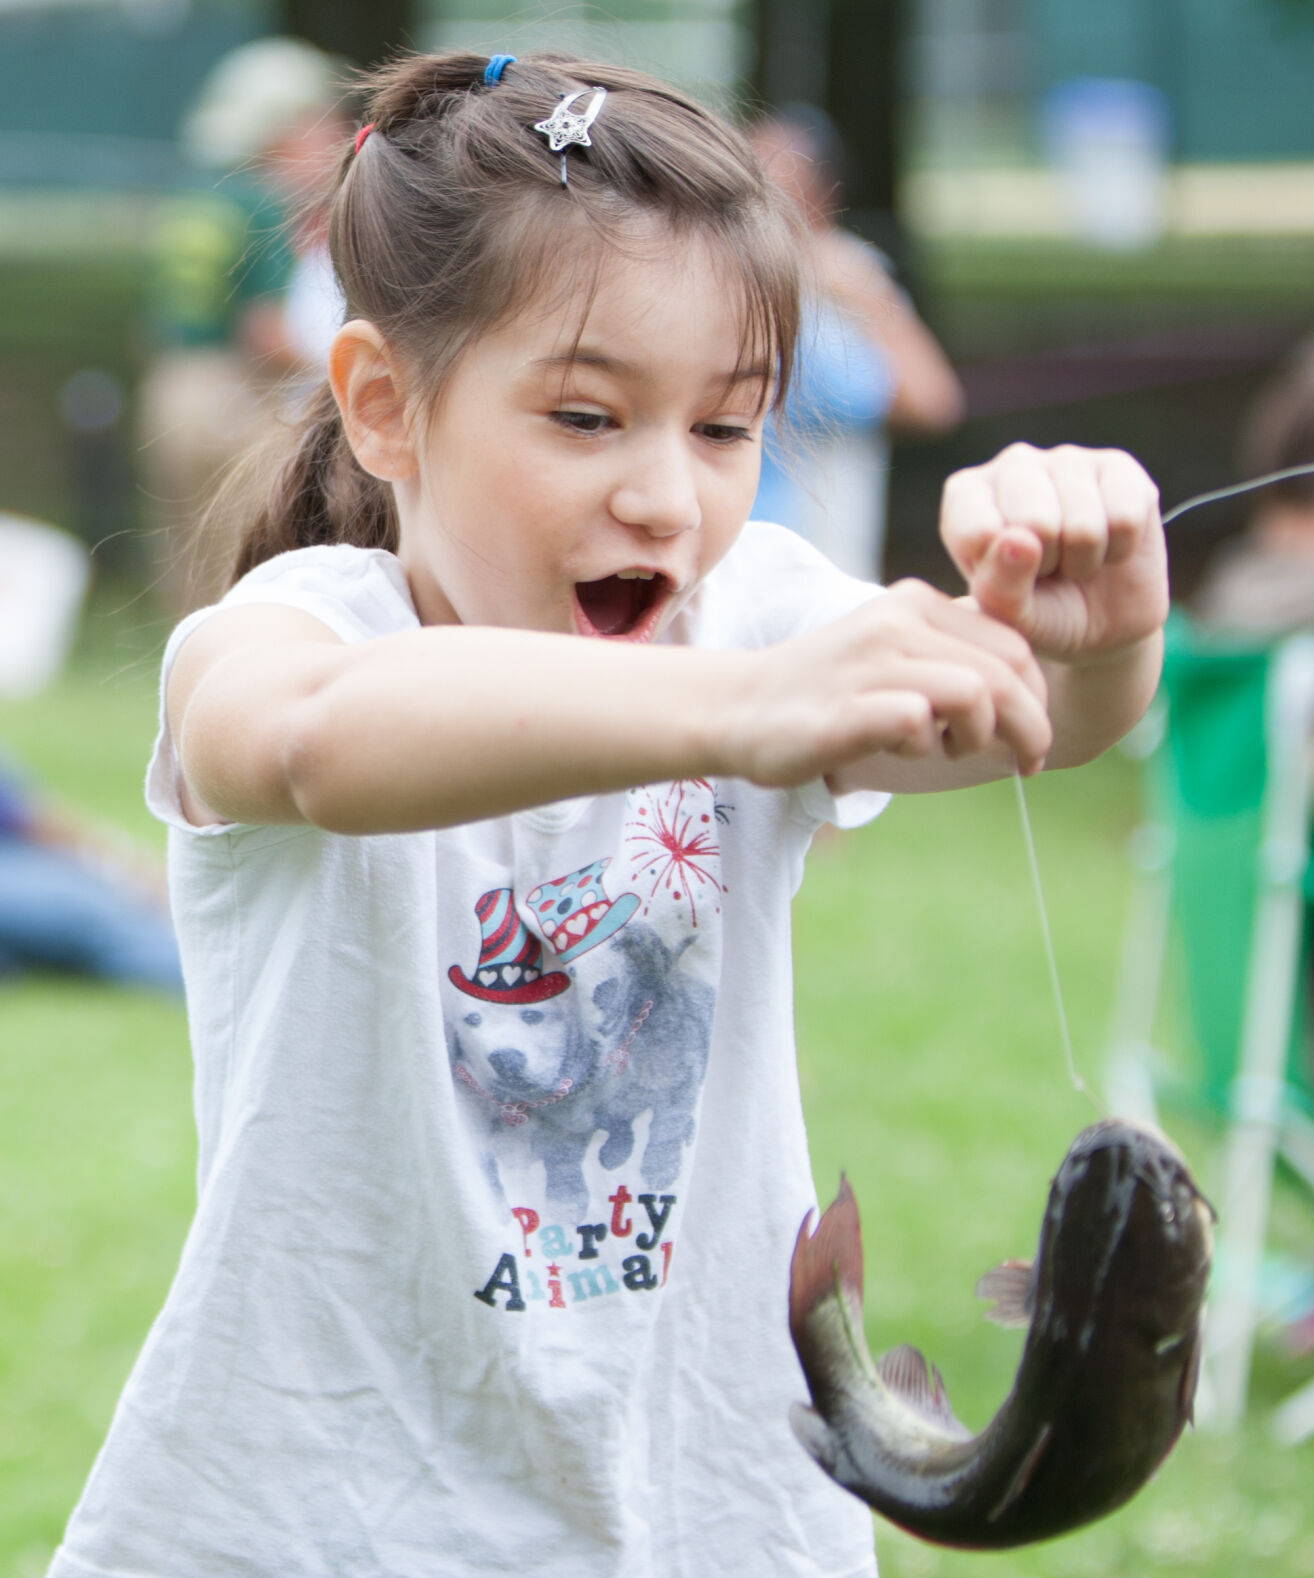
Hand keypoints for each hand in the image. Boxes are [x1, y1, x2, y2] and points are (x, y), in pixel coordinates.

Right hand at [726, 579, 1052, 788]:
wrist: (735, 707)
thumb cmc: (822, 692)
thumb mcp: (891, 654)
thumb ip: (945, 656)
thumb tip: (1021, 690)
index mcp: (915, 605)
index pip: (1013, 645)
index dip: (1036, 697)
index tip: (1030, 737)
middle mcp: (897, 622)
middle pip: (1006, 672)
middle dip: (1029, 725)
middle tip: (1026, 764)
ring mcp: (870, 663)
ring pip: (974, 693)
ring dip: (979, 737)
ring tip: (950, 752)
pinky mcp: (846, 708)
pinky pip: (917, 721)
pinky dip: (925, 745)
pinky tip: (903, 751)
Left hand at [939, 444, 1166, 662]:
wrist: (1100, 621)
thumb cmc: (1039, 612)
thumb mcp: (1010, 616)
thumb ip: (999, 588)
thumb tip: (1019, 540)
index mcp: (966, 494)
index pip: (978, 532)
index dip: (1003, 573)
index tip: (1009, 578)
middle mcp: (1013, 464)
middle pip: (1035, 522)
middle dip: (1048, 564)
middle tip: (1048, 571)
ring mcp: (1067, 459)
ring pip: (1084, 524)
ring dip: (1084, 561)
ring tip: (1075, 560)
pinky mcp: (1120, 467)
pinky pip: (1125, 519)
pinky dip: (1120, 550)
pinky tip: (1108, 546)